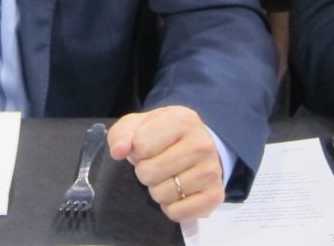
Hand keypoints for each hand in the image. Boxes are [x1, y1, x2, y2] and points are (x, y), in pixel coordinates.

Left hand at [108, 106, 224, 220]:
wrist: (196, 145)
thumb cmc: (161, 134)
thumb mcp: (137, 125)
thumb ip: (121, 134)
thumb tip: (118, 152)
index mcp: (181, 119)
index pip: (141, 145)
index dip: (136, 151)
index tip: (145, 147)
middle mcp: (201, 144)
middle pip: (149, 173)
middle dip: (145, 171)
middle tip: (155, 164)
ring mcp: (211, 171)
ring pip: (163, 195)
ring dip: (157, 189)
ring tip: (167, 177)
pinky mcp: (216, 196)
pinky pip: (178, 213)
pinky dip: (171, 207)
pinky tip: (177, 192)